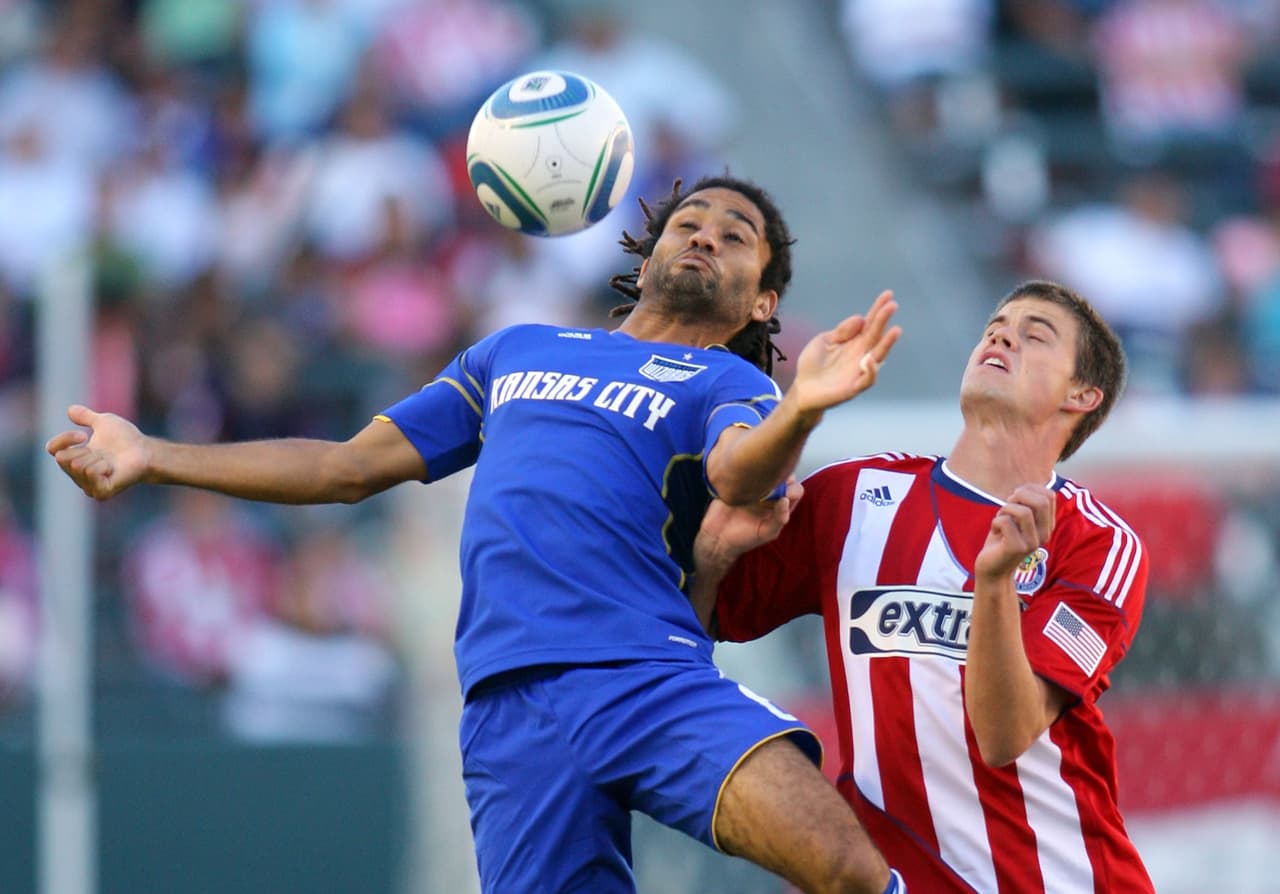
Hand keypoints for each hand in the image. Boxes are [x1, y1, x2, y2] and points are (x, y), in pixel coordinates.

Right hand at [45, 404, 151, 500]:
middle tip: (103, 454)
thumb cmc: (126, 439)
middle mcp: (77, 474)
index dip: (64, 440)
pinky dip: (102, 467)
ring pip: (77, 466)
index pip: (52, 449)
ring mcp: (89, 486)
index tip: (83, 435)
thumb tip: (70, 409)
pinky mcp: (101, 492)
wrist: (145, 451)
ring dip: (97, 459)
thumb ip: (86, 417)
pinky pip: (90, 474)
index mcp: (74, 457)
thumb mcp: (104, 423)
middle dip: (85, 451)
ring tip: (110, 463)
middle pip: (63, 459)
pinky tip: (111, 469)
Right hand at [694, 478, 803, 576]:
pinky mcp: (740, 481)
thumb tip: (785, 500)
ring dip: (763, 471)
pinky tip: (742, 480)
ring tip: (753, 483)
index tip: (779, 495)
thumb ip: (779, 519)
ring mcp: (755, 486)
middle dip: (779, 476)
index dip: (791, 490)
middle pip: (784, 475)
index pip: (796, 490)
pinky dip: (747, 469)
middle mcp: (771, 493)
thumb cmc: (744, 537)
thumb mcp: (765, 533)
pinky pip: (748, 469)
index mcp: (780, 505)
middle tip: (766, 485)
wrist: (717, 536)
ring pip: (767, 468)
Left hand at [791, 290, 900, 415]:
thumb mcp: (825, 341)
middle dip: (884, 321)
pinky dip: (871, 371)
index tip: (888, 294)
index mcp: (854, 342)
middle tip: (892, 305)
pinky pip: (867, 379)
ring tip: (895, 330)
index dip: (878, 309)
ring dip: (887, 344)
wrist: (802, 389)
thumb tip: (861, 318)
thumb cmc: (813, 364)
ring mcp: (859, 371)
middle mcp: (861, 355)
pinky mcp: (853, 387)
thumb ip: (842, 331)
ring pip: (878, 356)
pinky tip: (870, 359)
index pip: (870, 323)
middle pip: (876, 336)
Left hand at [974, 485, 1055, 580]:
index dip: (1030, 488)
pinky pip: (1006, 522)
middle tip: (1007, 505)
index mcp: (1047, 524)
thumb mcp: (1016, 519)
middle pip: (1042, 501)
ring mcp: (1032, 542)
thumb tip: (1027, 487)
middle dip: (1020, 495)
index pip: (1050, 495)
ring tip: (1000, 518)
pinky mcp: (1017, 549)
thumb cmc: (1002, 540)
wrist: (992, 569)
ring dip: (1005, 509)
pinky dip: (995, 521)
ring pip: (1023, 511)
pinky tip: (995, 531)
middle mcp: (1044, 534)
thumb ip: (1024, 504)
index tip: (1016, 498)